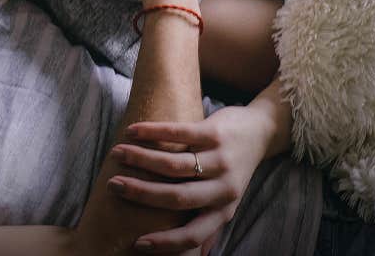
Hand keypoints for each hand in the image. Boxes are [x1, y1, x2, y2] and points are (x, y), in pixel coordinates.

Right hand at [107, 107, 271, 252]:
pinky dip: (152, 132)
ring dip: (141, 159)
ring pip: (174, 164)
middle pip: (177, 196)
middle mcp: (223, 188)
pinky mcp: (215, 133)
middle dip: (141, 194)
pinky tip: (132, 131)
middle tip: (114, 186)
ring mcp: (220, 159)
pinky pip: (179, 133)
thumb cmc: (235, 169)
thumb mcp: (227, 200)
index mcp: (223, 209)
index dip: (166, 243)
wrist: (260, 132)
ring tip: (117, 154)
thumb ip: (208, 222)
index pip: (193, 234)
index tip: (136, 243)